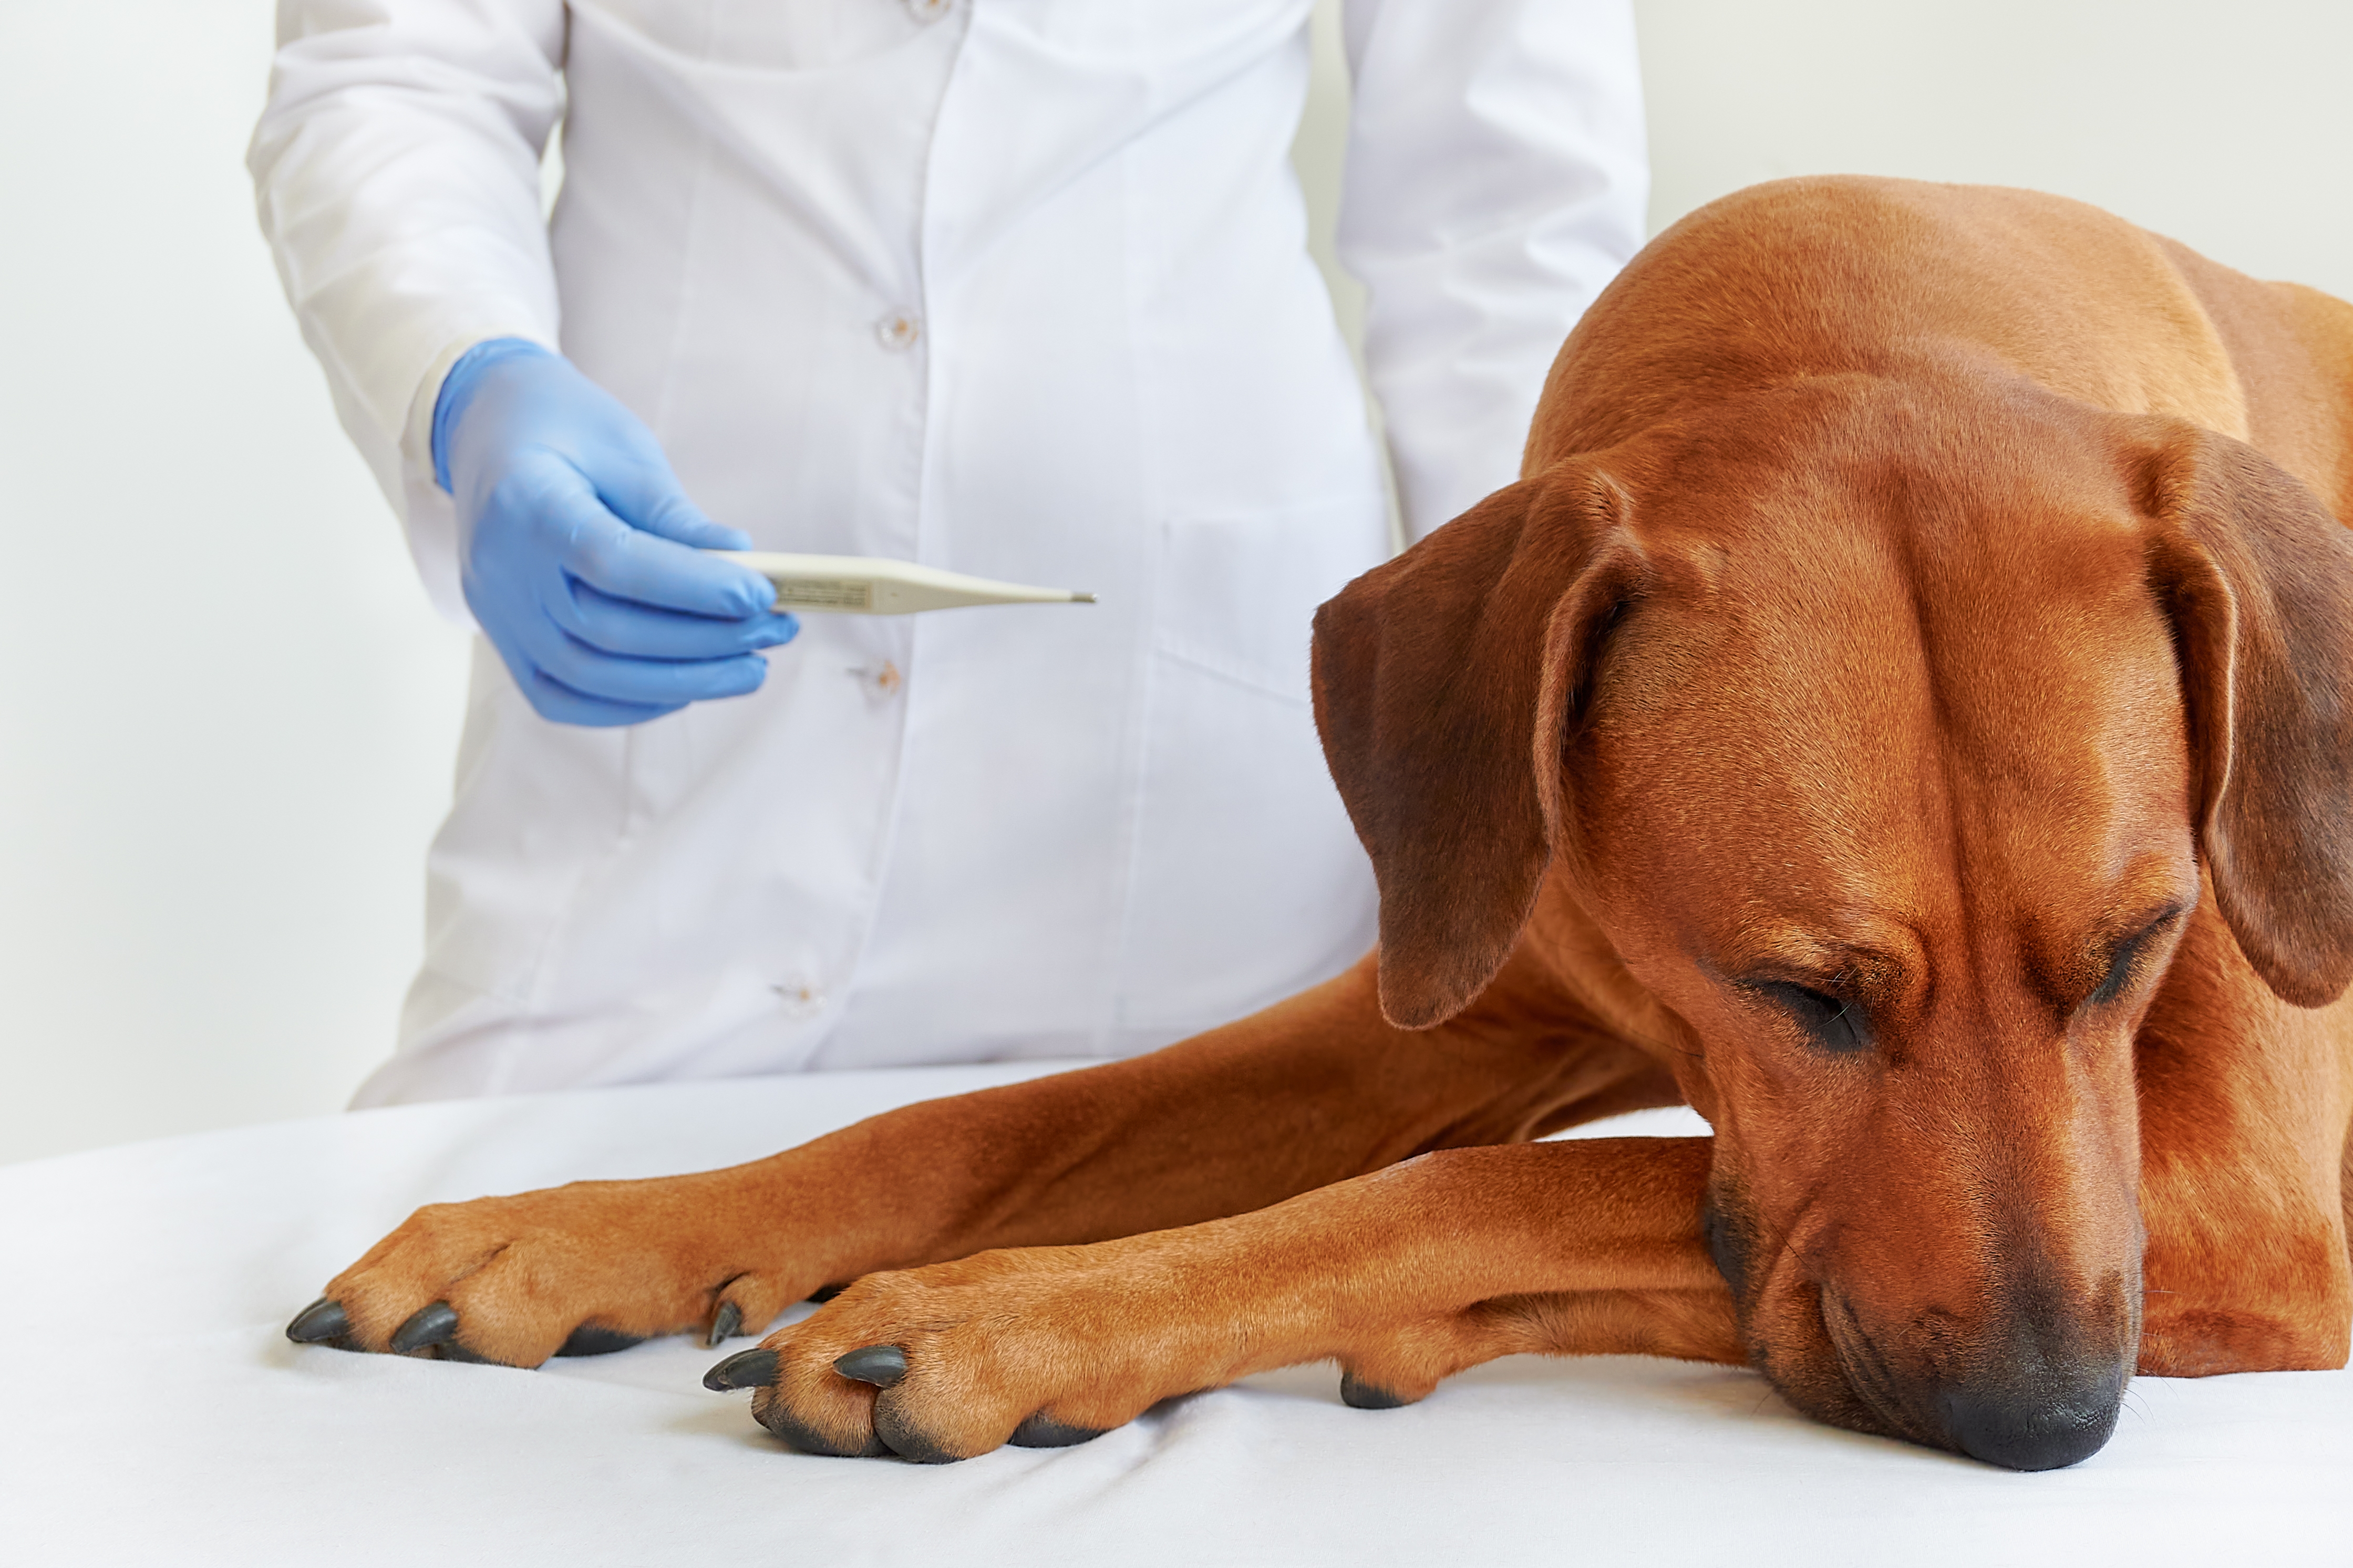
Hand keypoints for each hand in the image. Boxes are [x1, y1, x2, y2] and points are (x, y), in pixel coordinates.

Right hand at [434, 338, 795, 725]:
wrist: (484, 429)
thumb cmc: (564, 428)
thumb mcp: (623, 448)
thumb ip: (674, 515)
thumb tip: (741, 565)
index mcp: (525, 503)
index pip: (614, 563)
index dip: (693, 587)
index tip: (762, 594)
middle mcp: (500, 569)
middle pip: (606, 633)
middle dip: (704, 642)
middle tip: (777, 631)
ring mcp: (495, 613)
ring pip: (588, 677)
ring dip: (681, 682)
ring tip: (752, 666)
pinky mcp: (502, 640)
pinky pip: (561, 697)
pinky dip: (629, 703)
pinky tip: (688, 689)